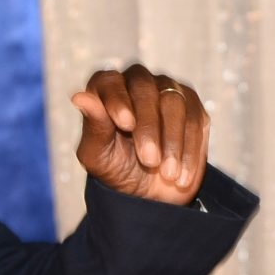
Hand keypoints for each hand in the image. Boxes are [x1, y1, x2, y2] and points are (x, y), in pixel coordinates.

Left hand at [71, 64, 209, 204]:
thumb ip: (92, 126)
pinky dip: (189, 149)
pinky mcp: (192, 106)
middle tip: (149, 161)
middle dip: (148, 127)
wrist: (148, 192)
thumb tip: (78, 96)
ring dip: (172, 141)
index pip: (110, 82)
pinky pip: (196, 118)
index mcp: (106, 88)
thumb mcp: (98, 155)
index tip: (125, 124)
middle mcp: (137, 82)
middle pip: (145, 89)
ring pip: (174, 101)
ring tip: (167, 174)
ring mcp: (167, 89)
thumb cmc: (116, 168)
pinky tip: (181, 175)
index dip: (118, 100)